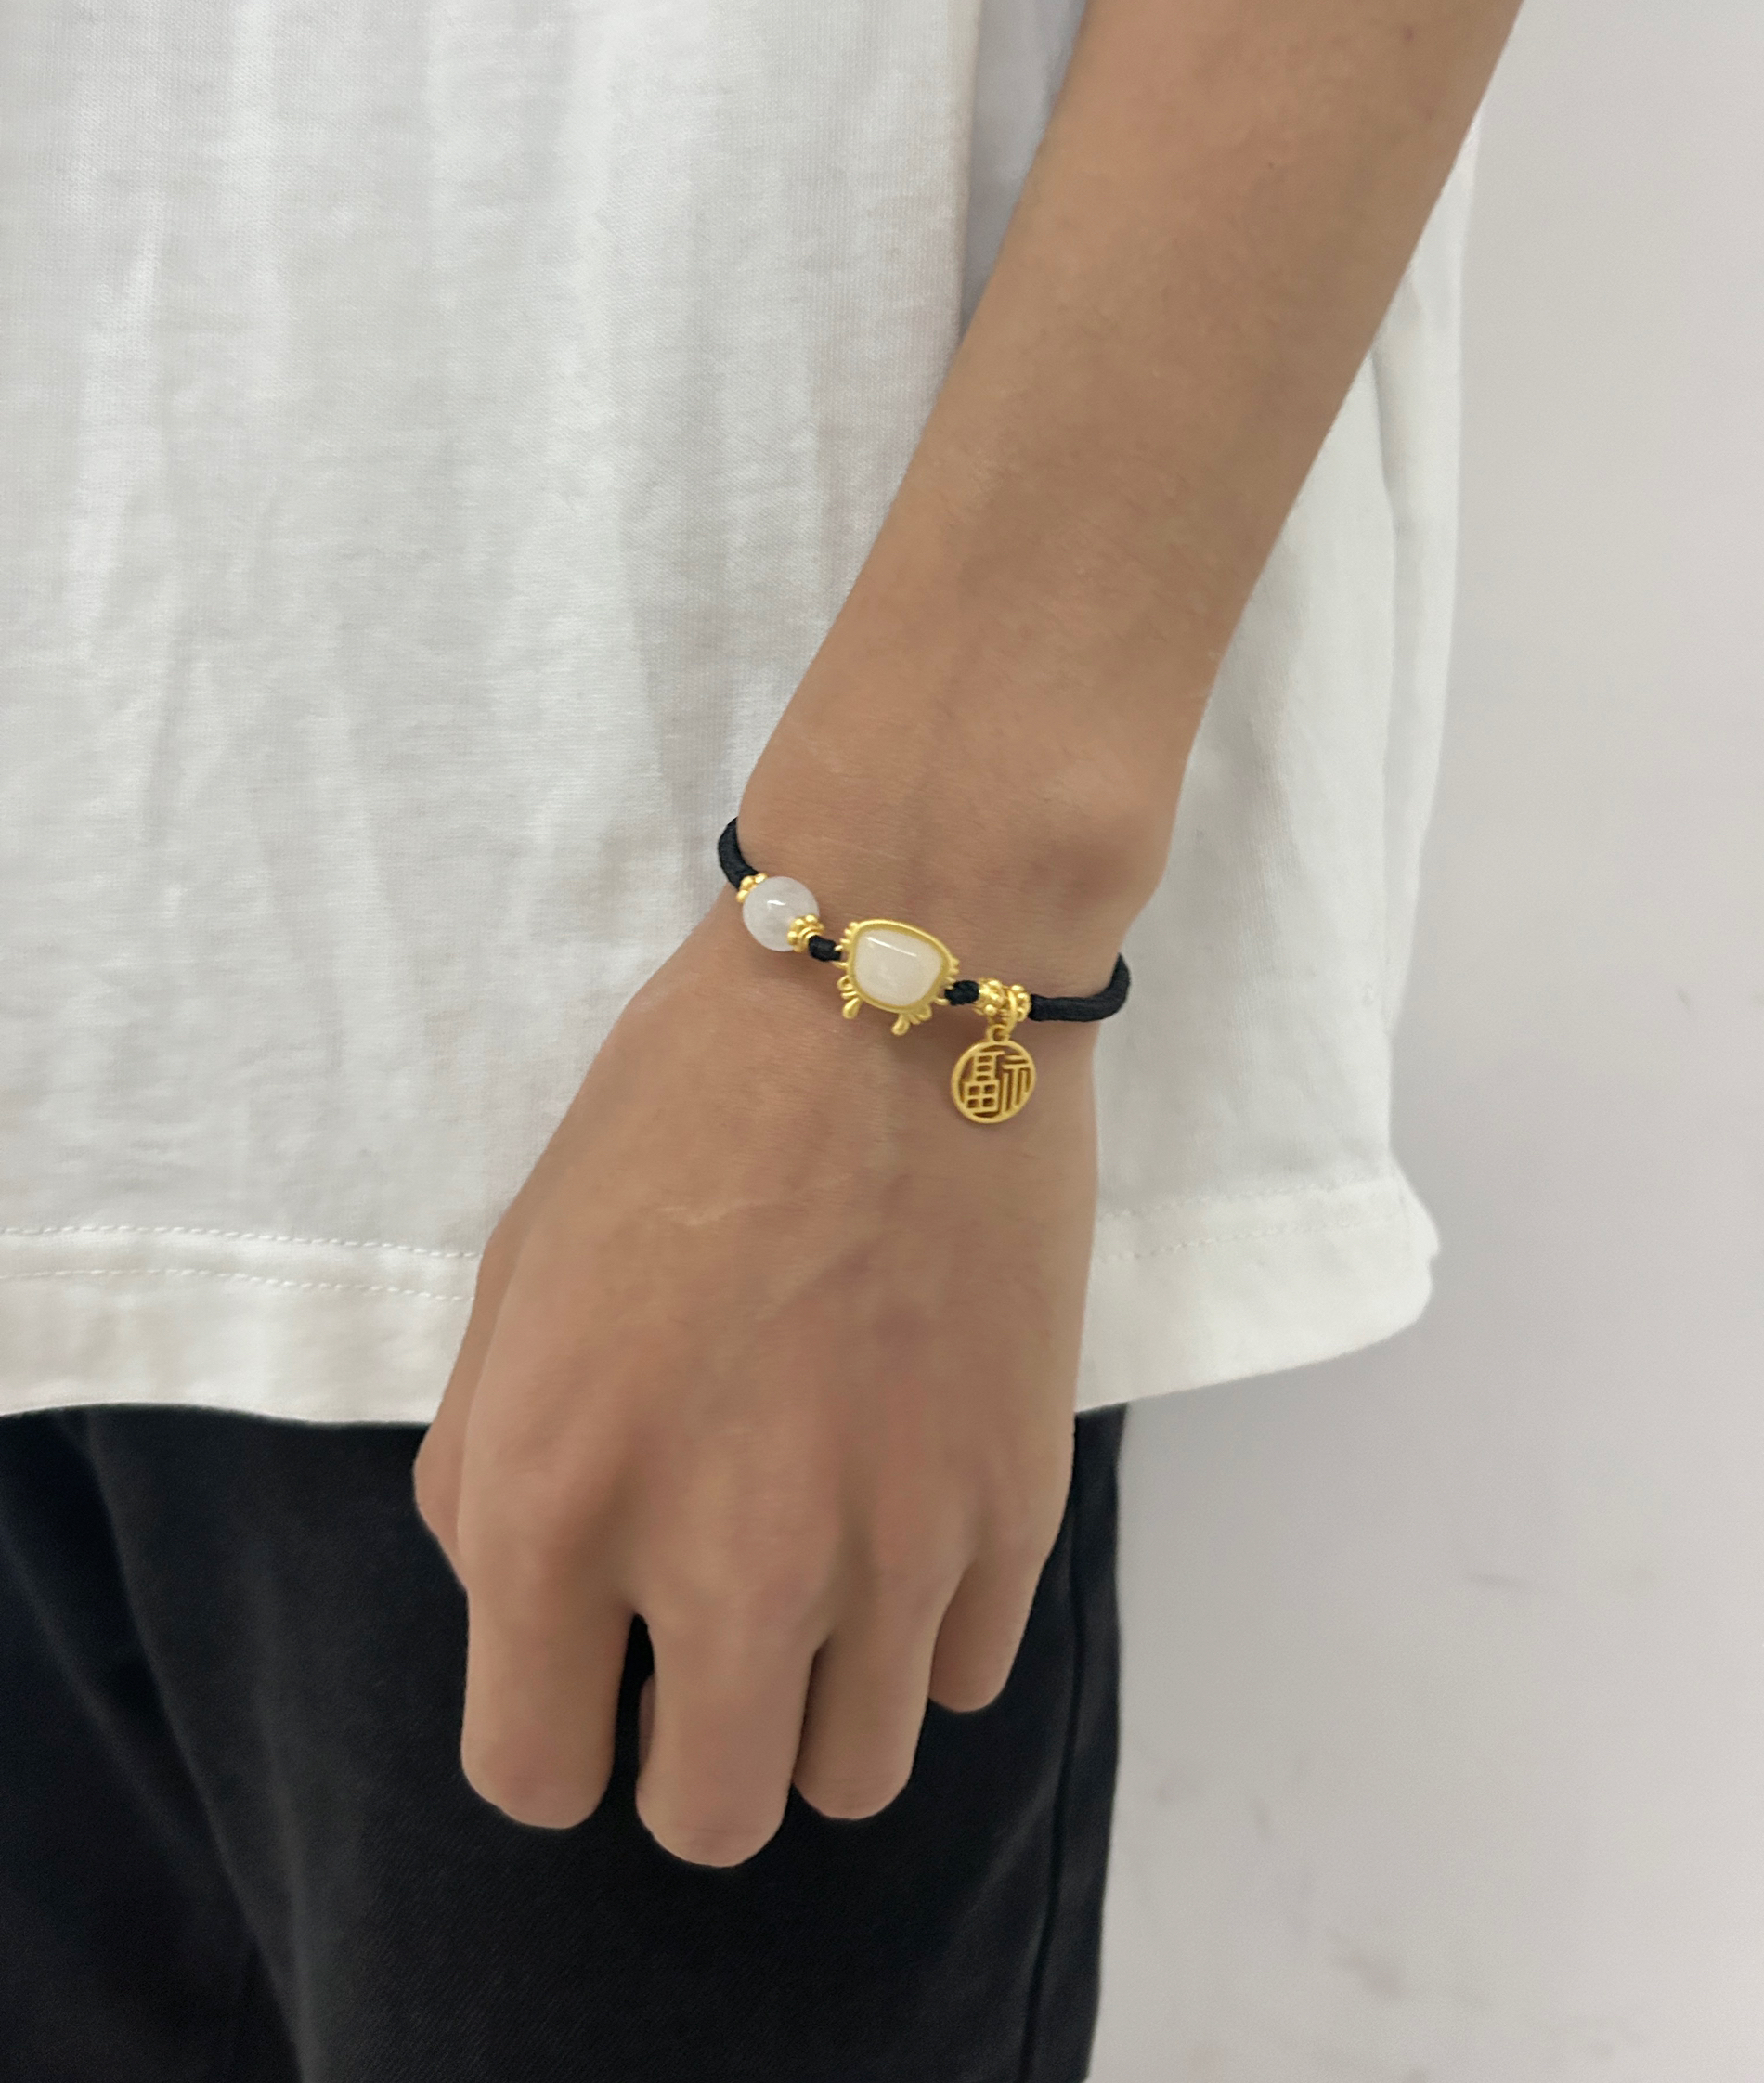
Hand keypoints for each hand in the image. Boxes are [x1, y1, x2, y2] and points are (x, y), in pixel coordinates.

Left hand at [413, 887, 1101, 1864]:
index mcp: (559, 1503)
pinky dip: (919, 1636)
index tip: (583, 1669)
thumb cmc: (680, 1112)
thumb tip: (530, 1611)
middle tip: (696, 1639)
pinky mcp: (1017, 1510)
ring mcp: (892, 1548)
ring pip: (853, 1779)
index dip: (550, 1732)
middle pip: (709, 1818)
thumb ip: (489, 1478)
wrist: (899, 990)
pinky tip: (901, 1515)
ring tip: (812, 1581)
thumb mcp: (515, 1279)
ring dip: (812, 1709)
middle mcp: (727, 1563)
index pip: (532, 1776)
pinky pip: (960, 1682)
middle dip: (684, 1751)